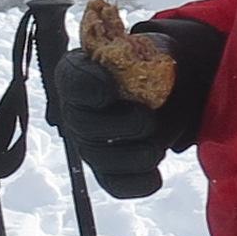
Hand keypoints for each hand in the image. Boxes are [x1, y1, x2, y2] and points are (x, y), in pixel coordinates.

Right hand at [47, 14, 224, 198]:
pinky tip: (156, 175)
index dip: (89, 87)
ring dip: (136, 155)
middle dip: (121, 126)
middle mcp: (76, 112)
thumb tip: (160, 55)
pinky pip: (117, 185)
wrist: (164, 91)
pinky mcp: (108, 171)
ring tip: (157, 146)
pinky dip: (139, 182)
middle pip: (85, 126)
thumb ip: (144, 53)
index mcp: (79, 75)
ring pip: (102, 159)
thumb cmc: (150, 67)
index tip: (111, 87)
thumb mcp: (149, 50)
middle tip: (147, 119)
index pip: (72, 82)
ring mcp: (90, 145)